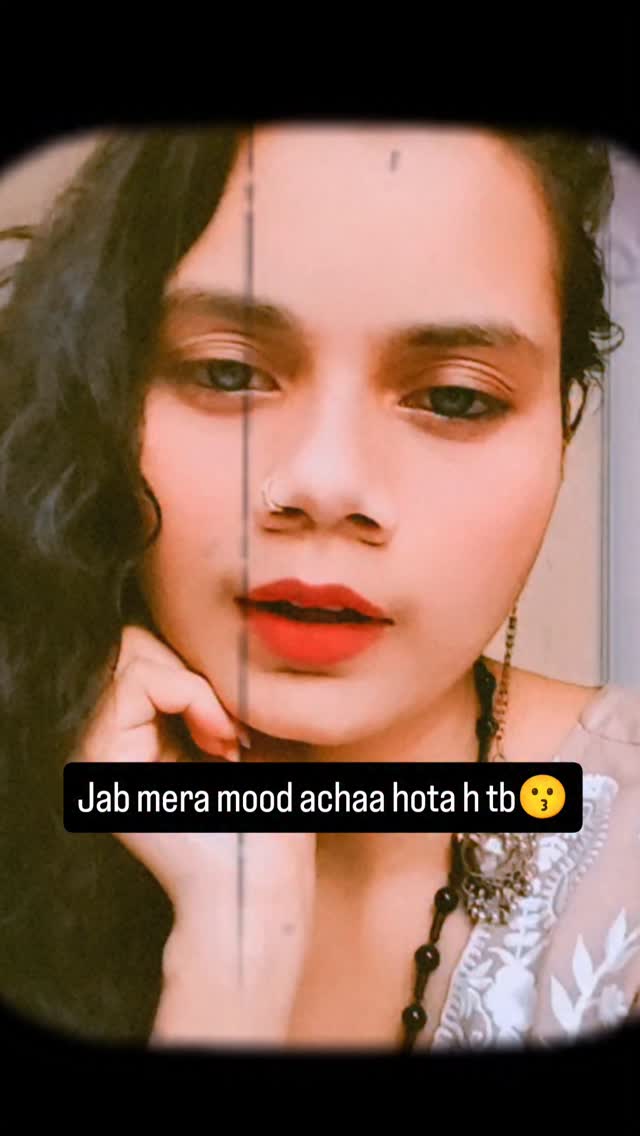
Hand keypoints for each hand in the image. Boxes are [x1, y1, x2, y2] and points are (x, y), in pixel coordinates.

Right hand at [75, 625, 316, 1041]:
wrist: (261, 883)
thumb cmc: (270, 815)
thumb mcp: (252, 733)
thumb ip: (224, 687)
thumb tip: (217, 628)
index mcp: (139, 738)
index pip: (150, 653)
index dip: (201, 669)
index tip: (245, 725)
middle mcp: (111, 742)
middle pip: (135, 645)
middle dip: (195, 672)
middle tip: (237, 730)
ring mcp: (99, 751)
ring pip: (134, 655)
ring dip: (196, 688)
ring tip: (229, 740)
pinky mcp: (102, 761)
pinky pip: (138, 683)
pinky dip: (190, 697)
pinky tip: (221, 742)